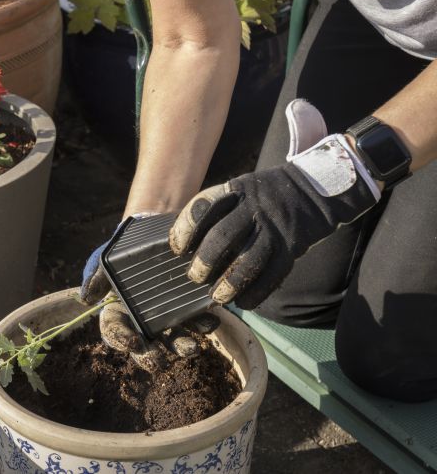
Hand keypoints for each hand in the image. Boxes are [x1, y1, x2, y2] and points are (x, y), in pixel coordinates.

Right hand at [79, 216, 219, 372]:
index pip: (115, 332)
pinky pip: (196, 320)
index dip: (121, 340)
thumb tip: (87, 299)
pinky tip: (211, 321)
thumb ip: (95, 276)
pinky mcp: (188, 307)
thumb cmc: (121, 250)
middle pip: (144, 346)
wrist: (148, 232)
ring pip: (173, 339)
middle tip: (159, 362)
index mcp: (118, 312)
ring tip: (192, 349)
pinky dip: (204, 324)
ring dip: (182, 347)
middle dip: (151, 357)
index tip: (132, 343)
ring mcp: (167, 316)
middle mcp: (142, 321)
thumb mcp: (104, 259)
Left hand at [170, 99, 380, 309]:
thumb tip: (186, 245)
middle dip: (204, 261)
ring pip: (248, 259)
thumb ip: (218, 212)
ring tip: (217, 296)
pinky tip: (245, 302)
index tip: (177, 249)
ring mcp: (275, 227)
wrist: (315, 189)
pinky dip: (257, 292)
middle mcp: (253, 207)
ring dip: (229, 282)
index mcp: (235, 190)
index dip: (186, 229)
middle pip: (222, 236)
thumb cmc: (265, 196)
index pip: (203, 207)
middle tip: (194, 277)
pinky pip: (273, 274)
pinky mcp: (292, 245)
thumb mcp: (241, 191)